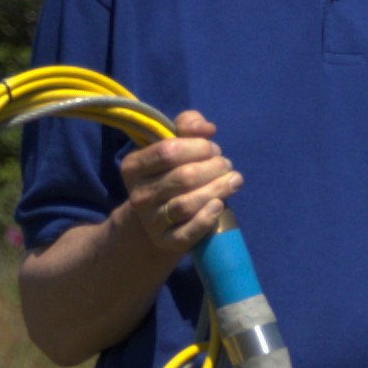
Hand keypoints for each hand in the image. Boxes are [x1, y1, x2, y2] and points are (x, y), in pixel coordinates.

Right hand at [118, 111, 240, 251]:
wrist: (160, 218)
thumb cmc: (171, 173)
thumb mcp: (174, 144)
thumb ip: (188, 126)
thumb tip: (207, 128)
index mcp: (133, 166)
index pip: (168, 151)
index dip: (198, 147)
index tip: (212, 148)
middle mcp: (138, 194)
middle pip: (183, 177)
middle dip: (214, 168)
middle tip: (226, 166)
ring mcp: (151, 220)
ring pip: (187, 204)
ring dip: (218, 189)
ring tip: (234, 181)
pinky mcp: (166, 241)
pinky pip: (189, 231)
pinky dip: (207, 218)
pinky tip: (220, 205)